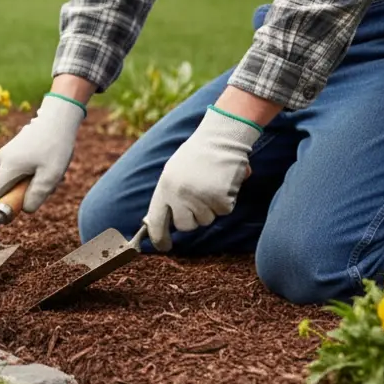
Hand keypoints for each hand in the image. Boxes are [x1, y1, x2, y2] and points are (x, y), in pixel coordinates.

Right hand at [0, 93, 85, 212]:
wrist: (58, 117)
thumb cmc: (55, 146)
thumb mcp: (51, 176)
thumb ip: (36, 196)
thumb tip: (25, 210)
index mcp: (9, 166)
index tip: (10, 218)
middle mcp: (3, 159)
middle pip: (5, 187)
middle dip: (22, 194)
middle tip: (45, 190)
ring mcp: (8, 153)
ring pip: (14, 178)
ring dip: (29, 183)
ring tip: (51, 174)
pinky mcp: (14, 149)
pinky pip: (18, 169)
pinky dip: (30, 173)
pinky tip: (47, 165)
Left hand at [144, 106, 262, 250]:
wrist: (221, 137)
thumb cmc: (198, 154)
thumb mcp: (173, 172)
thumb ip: (168, 195)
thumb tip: (163, 220)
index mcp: (164, 187)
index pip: (156, 220)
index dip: (158, 237)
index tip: (163, 246)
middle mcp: (179, 196)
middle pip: (185, 225)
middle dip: (193, 218)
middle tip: (200, 199)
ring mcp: (199, 198)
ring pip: (206, 219)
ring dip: (211, 207)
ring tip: (212, 184)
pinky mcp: (220, 199)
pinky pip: (223, 211)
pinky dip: (227, 200)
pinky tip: (224, 183)